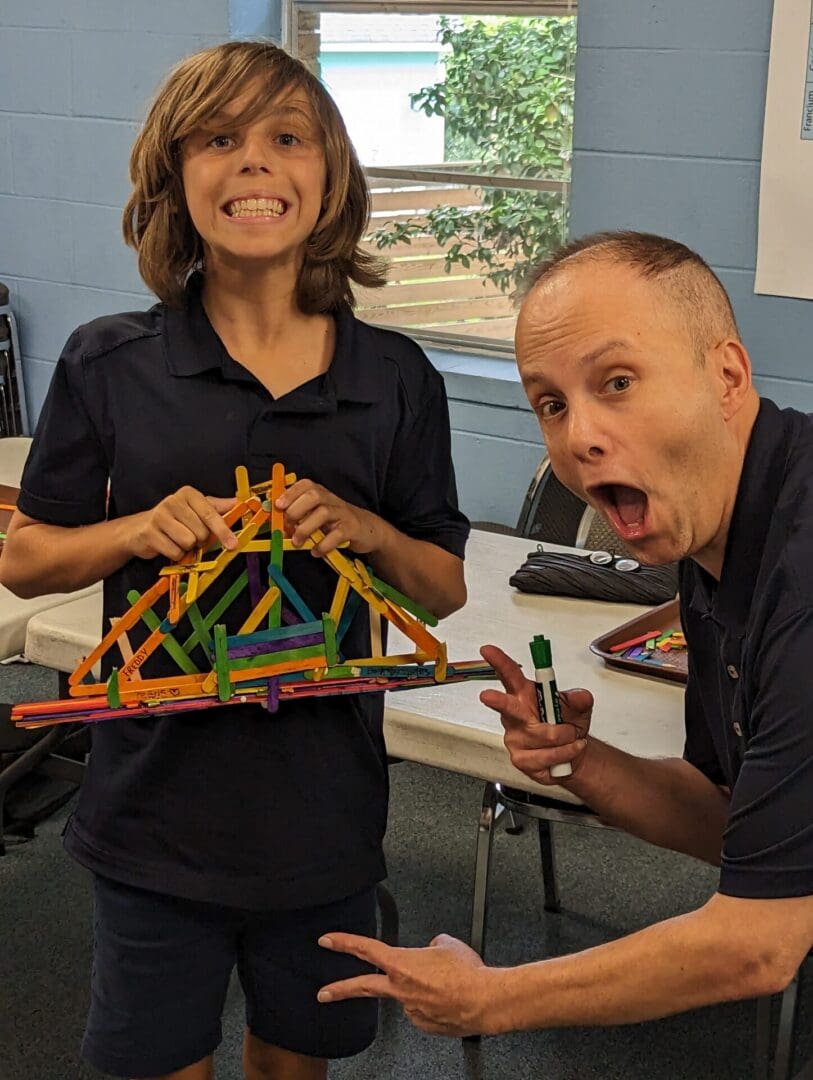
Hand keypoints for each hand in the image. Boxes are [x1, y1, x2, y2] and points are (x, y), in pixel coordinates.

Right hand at [127, 487, 236, 560]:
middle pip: (201, 532)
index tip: (233, 544)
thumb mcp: (197, 509)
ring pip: (188, 542)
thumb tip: (240, 503)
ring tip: (178, 540)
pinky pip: (175, 551)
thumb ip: (218, 508)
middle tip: (191, 535)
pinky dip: (176, 554)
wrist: (140, 528)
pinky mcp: (150, 533)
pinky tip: (168, 545)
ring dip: (187, 547)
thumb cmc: (175, 519)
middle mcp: (173, 501)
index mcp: (188, 494)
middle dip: (200, 540)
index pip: (210, 514)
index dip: (223, 531)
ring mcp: (159, 516)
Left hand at [275, 478, 380, 556]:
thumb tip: (277, 526)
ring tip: (297, 542)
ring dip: (305, 529)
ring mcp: (343, 513)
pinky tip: (316, 552)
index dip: (290, 493)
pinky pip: (337, 534)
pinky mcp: (351, 528)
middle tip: (287, 526)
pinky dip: (323, 545)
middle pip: (313, 496)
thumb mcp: (316, 515)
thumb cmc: (335, 522)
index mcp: (321, 493)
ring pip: (323, 513)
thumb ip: (299, 517)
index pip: (305, 485)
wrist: (366, 529)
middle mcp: (331, 500)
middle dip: (296, 510)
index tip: (278, 506)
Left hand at [317, 932, 499, 1036]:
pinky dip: (433, 1003)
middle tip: (323, 993)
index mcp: (401, 964)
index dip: (344, 943)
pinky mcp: (424, 1024)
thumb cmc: (467, 973)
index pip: (366, 949)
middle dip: (340, 990)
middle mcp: (401, 989)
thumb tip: (430, 949)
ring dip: (422, 989)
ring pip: (409, 994)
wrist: (485, 1000)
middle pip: (364, 987)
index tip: (328, 941)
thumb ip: (430, 945)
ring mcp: (411, 1009)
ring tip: (447, 984)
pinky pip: (424, 1009)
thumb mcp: (446, 944)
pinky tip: (448, 998)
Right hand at [479, 644, 593, 784]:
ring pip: (544, 735)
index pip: (509, 675)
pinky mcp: (520, 760)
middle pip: (506, 706)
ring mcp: (515, 738)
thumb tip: (581, 696)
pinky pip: (548, 755)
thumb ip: (580, 698)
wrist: (574, 753)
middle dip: (498, 700)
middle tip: (487, 695)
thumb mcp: (579, 707)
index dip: (498, 661)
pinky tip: (567, 751)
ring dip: (566, 737)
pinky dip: (565, 753)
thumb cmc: (568, 724)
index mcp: (525, 695)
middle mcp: (515, 716)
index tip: (488, 650)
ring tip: (571, 737)